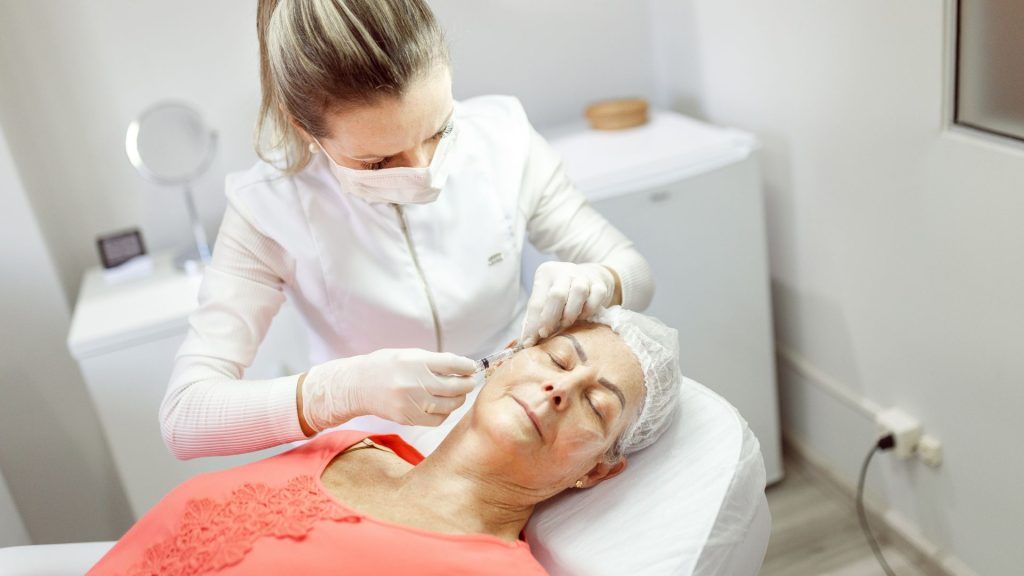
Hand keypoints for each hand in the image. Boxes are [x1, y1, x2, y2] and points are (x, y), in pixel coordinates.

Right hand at [300, 348, 476, 430]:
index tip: (472, 367)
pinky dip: (445, 413)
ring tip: (458, 393)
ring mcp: (411, 402)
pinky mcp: (408, 418)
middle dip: (468, 384)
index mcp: (416, 361)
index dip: (467, 366)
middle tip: (470, 381)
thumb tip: (461, 367)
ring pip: (450, 405)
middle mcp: (415, 382)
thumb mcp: (409, 355)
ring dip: (459, 399)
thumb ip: (434, 361)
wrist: (357, 385)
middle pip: (455, 386)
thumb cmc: (385, 366)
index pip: (453, 364)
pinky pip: (437, 419)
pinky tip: (443, 406)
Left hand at [520, 262, 615, 347]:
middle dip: (550, 318)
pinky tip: (582, 316)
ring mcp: (584, 277)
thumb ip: (534, 318)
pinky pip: (596, 297)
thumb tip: (527, 341)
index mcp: (546, 273)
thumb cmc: (562, 293)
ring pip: (578, 292)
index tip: (530, 341)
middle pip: (557, 295)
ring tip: (566, 323)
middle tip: (546, 333)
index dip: (532, 324)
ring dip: (570, 313)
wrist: (590, 276)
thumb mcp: (544, 298)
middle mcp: (565, 271)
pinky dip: (588, 310)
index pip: (536, 302)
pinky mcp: (600, 284)